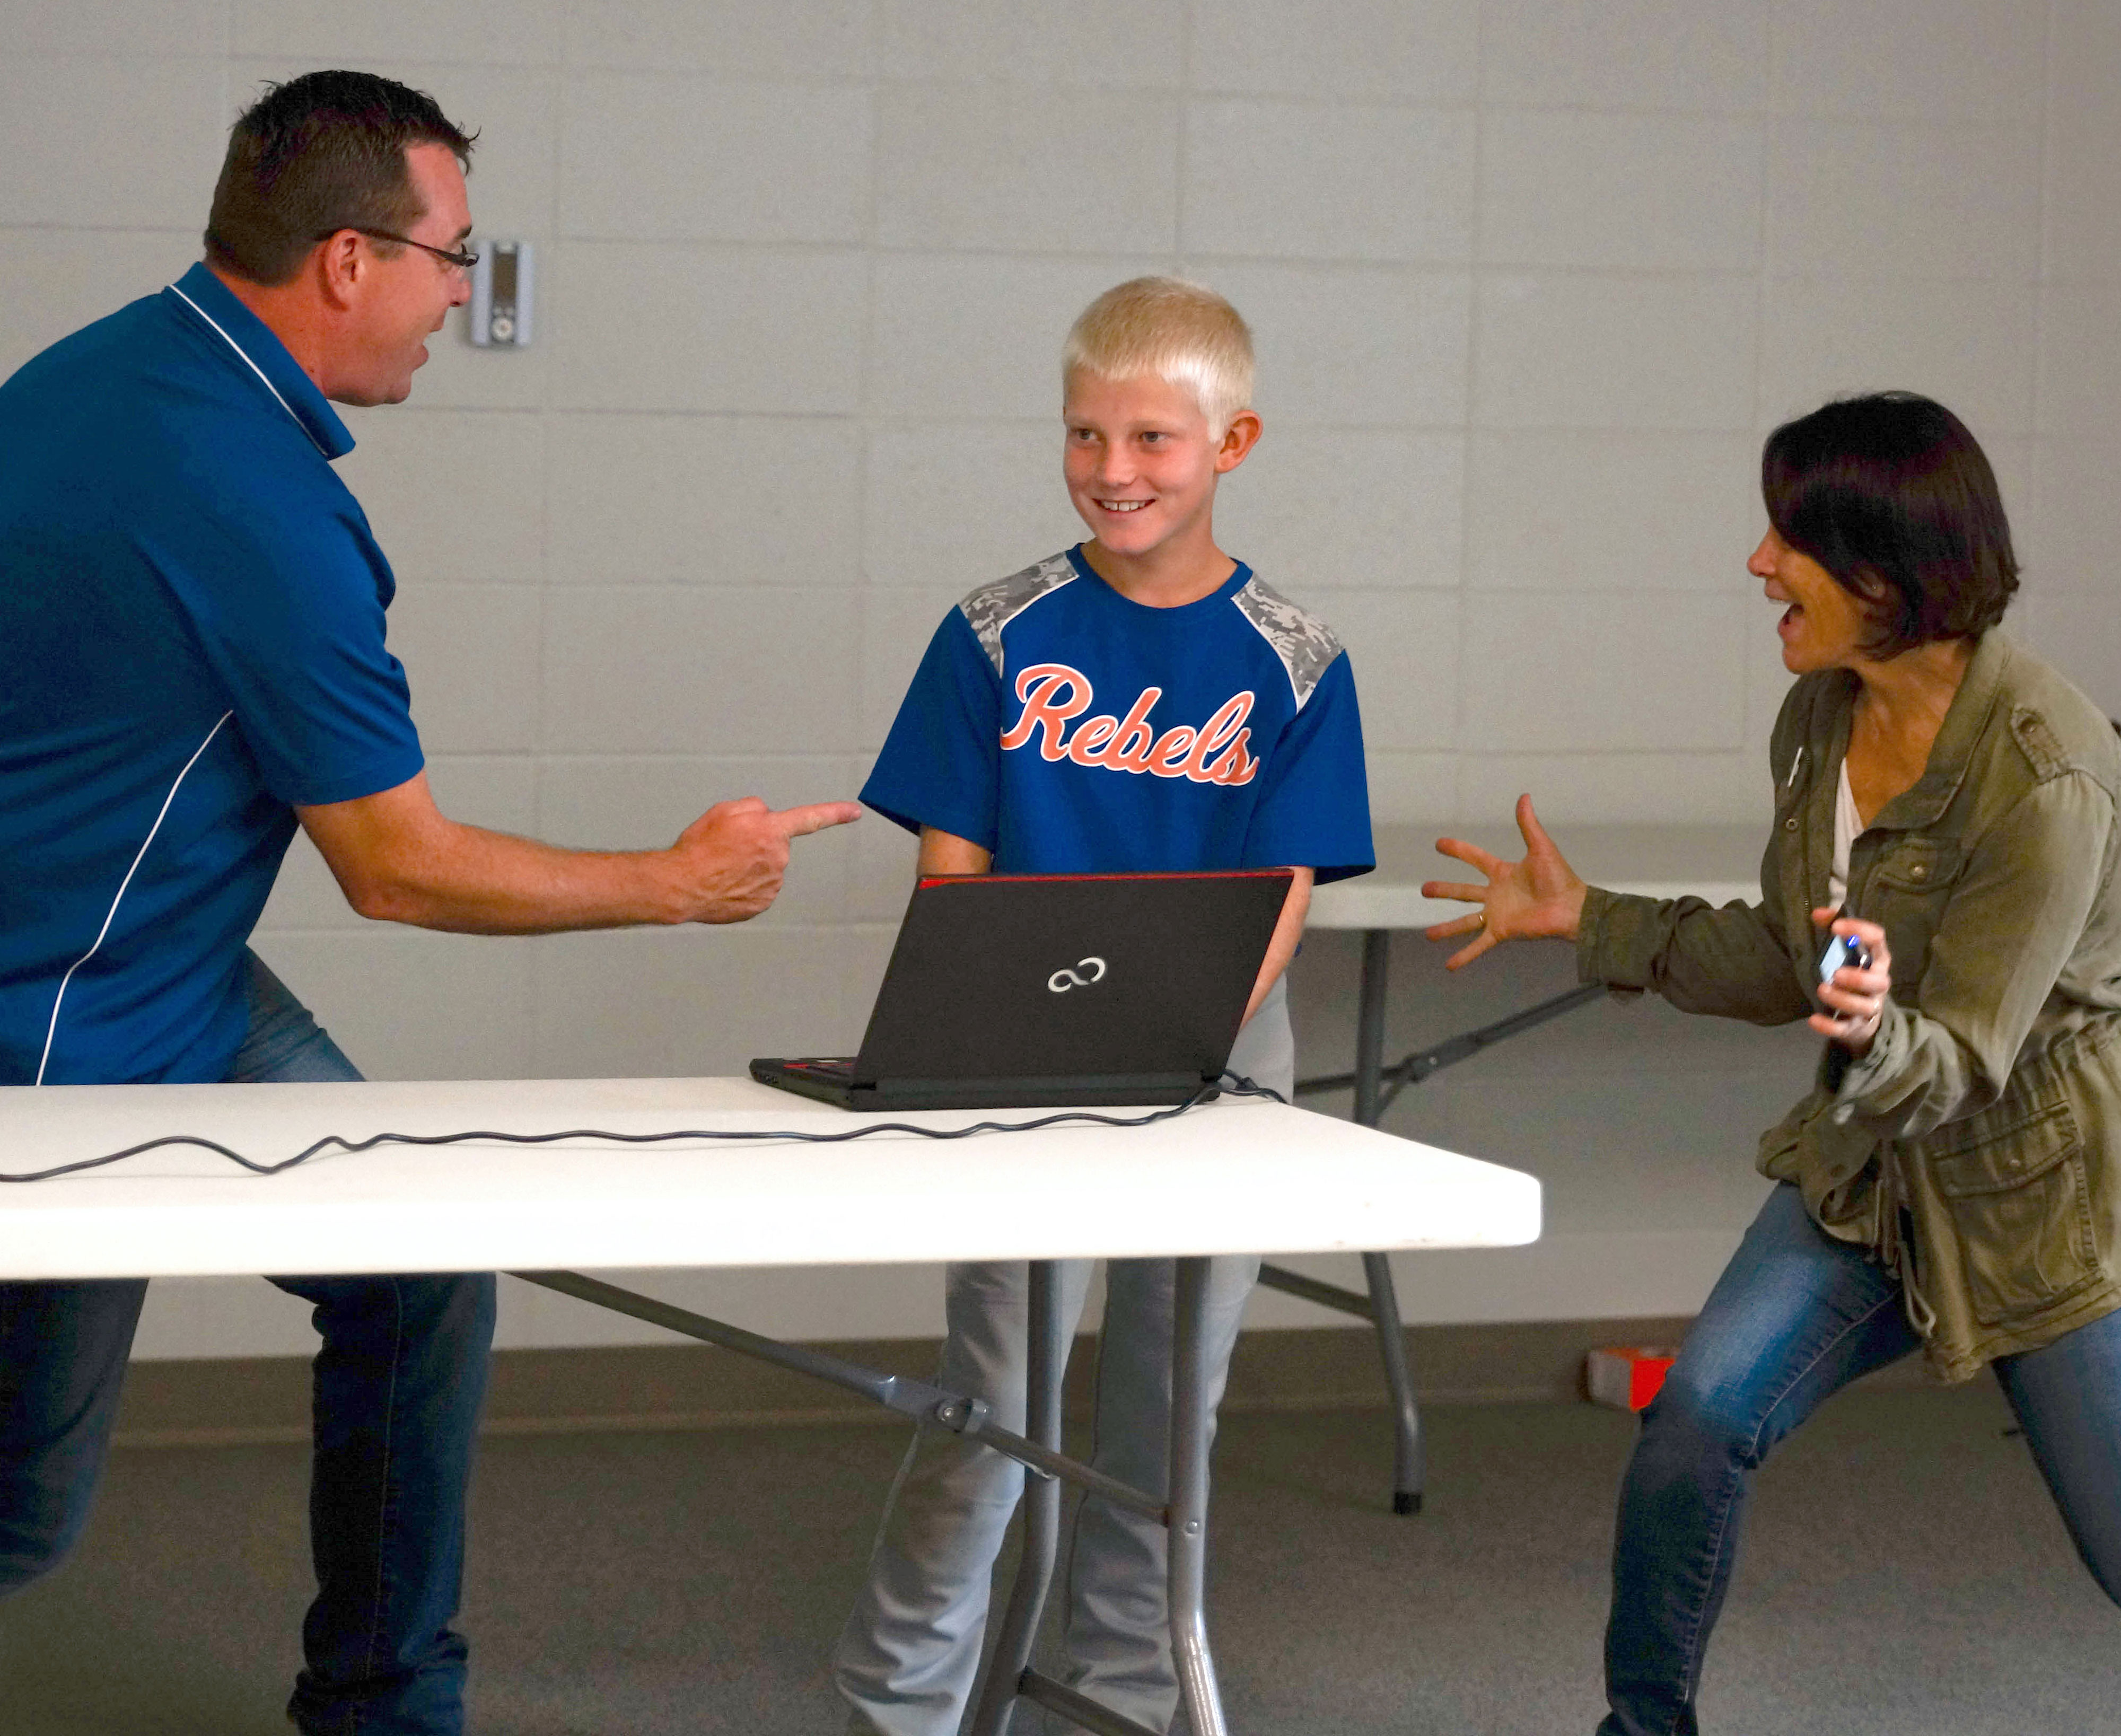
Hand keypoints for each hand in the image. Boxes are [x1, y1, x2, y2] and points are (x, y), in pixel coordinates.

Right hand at [665, 797, 861, 923]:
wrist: (682, 885)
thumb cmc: (699, 848)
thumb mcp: (723, 810)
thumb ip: (753, 807)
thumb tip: (766, 816)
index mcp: (770, 830)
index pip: (809, 818)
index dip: (834, 813)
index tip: (854, 812)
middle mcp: (778, 857)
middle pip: (776, 843)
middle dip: (758, 842)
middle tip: (729, 847)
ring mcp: (773, 883)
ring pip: (768, 866)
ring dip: (751, 864)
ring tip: (723, 866)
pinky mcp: (763, 902)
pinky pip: (761, 887)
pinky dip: (746, 884)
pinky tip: (727, 882)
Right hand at [1420, 794, 1588, 970]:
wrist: (1572, 907)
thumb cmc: (1560, 878)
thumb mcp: (1541, 848)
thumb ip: (1528, 824)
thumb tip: (1523, 796)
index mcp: (1503, 873)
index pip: (1474, 858)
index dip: (1457, 850)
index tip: (1438, 844)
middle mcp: (1496, 894)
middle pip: (1463, 892)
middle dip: (1443, 890)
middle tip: (1423, 889)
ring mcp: (1497, 914)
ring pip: (1465, 921)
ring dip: (1446, 928)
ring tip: (1428, 935)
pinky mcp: (1501, 931)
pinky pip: (1478, 944)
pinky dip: (1464, 956)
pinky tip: (1448, 966)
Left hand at [1811, 907, 1891, 1052]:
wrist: (1861, 1017)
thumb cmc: (1854, 975)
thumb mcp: (1846, 952)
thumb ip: (1833, 929)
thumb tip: (1817, 913)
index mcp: (1877, 961)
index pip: (1878, 941)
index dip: (1861, 931)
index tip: (1836, 926)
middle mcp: (1878, 985)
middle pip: (1879, 982)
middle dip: (1859, 978)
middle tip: (1836, 972)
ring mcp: (1868, 1008)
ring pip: (1864, 1007)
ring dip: (1844, 999)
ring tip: (1822, 989)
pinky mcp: (1855, 1028)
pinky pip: (1845, 1030)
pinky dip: (1830, 1026)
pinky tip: (1814, 1020)